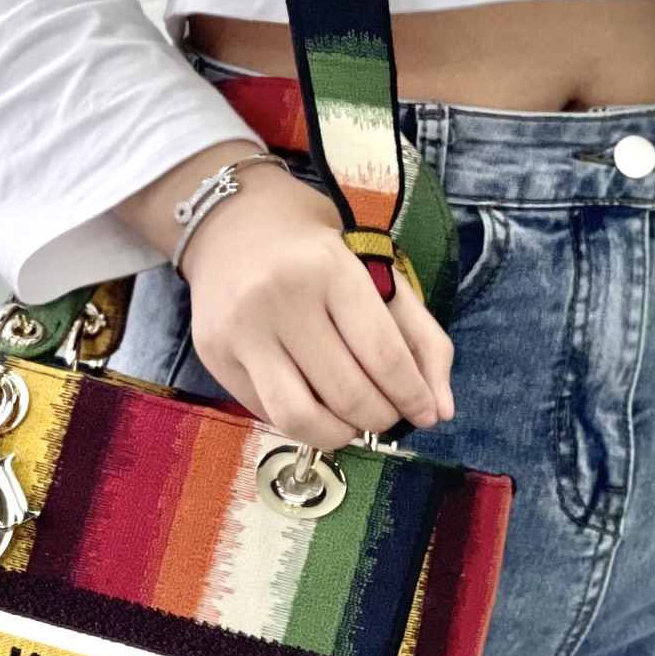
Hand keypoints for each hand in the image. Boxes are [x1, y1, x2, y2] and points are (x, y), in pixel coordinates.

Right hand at [118, 145, 454, 450]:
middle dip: (381, 418)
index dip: (413, 396)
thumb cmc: (316, 249)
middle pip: (346, 394)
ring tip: (354, 420)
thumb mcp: (378, 272)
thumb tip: (442, 410)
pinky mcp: (213, 354)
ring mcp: (239, 329)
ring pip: (299, 418)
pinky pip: (266, 412)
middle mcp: (278, 298)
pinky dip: (303, 421)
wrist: (231, 221)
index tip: (427, 412)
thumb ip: (421, 337)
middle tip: (390, 414)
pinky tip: (316, 403)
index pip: (382, 355)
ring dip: (340, 434)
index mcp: (329, 268)